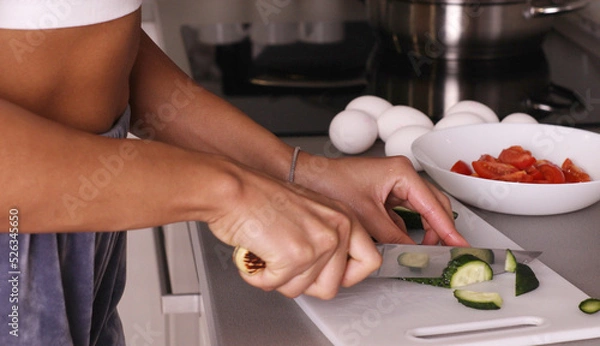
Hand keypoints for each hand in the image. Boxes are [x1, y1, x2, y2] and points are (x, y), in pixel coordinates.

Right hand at [206, 165, 381, 298]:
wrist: (233, 189)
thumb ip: (325, 237)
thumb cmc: (259, 196)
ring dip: (278, 278)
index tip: (327, 275)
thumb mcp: (308, 211)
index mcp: (343, 217)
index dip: (346, 277)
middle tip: (284, 262)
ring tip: (267, 251)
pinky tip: (256, 253)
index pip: (369, 262)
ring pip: (302, 290)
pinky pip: (276, 286)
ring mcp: (318, 244)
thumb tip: (327, 269)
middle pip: (331, 286)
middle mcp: (337, 229)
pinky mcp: (295, 256)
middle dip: (301, 282)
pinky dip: (259, 276)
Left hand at [295, 154, 469, 246]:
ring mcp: (393, 185)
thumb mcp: (366, 215)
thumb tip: (411, 252)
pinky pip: (403, 214)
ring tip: (426, 250)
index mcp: (402, 173)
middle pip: (432, 205)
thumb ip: (392, 236)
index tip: (460, 244)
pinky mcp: (383, 194)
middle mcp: (401, 176)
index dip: (448, 228)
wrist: (306, 177)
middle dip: (438, 229)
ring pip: (419, 211)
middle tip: (446, 251)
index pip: (433, 205)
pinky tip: (404, 242)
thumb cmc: (330, 184)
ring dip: (422, 230)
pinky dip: (405, 228)